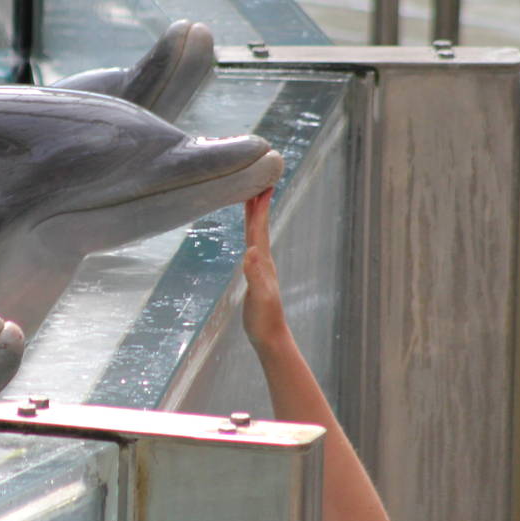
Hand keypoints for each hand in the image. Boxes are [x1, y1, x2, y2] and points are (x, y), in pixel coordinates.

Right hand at [241, 188, 286, 349]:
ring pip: (257, 236)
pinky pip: (252, 248)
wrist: (271, 337)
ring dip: (255, 217)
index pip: (259, 230)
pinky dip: (250, 236)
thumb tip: (250, 252)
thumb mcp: (258, 297)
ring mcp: (260, 268)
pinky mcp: (255, 276)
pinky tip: (248, 236)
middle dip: (259, 205)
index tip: (262, 186)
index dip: (260, 209)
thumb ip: (254, 275)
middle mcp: (264, 261)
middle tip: (259, 182)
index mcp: (263, 262)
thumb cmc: (264, 319)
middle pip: (260, 228)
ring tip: (252, 201)